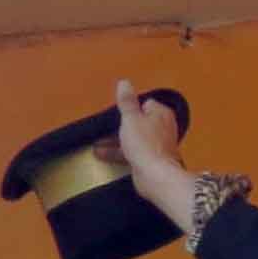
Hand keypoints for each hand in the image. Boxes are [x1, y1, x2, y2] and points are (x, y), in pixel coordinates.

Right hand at [105, 79, 198, 226]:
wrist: (155, 176)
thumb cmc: (144, 143)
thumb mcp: (131, 118)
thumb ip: (127, 102)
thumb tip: (124, 82)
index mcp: (161, 114)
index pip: (145, 104)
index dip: (131, 107)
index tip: (117, 112)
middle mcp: (162, 128)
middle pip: (138, 122)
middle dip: (120, 125)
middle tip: (102, 126)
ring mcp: (157, 145)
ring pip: (133, 138)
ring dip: (115, 140)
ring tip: (95, 142)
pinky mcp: (151, 160)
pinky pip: (132, 152)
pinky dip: (118, 152)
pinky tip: (100, 153)